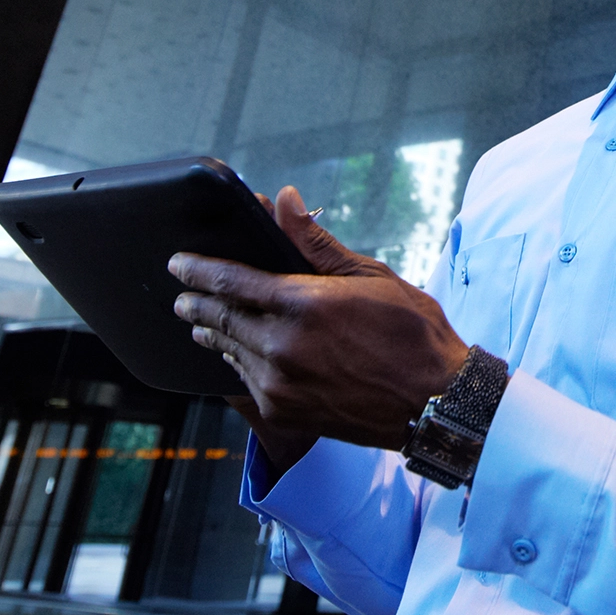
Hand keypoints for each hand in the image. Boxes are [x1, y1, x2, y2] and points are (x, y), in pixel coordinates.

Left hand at [170, 186, 468, 475]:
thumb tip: (284, 201)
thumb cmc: (413, 333)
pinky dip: (235, 365)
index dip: (198, 270)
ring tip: (200, 326)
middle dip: (196, 305)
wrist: (436, 402)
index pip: (231, 281)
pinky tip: (235, 358)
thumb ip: (317, 243)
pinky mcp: (285, 413)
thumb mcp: (370, 275)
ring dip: (212, 335)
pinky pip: (244, 383)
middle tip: (181, 297)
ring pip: (229, 353)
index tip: (179, 264)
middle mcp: (283, 345)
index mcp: (303, 303)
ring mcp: (280, 384)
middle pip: (220, 319)